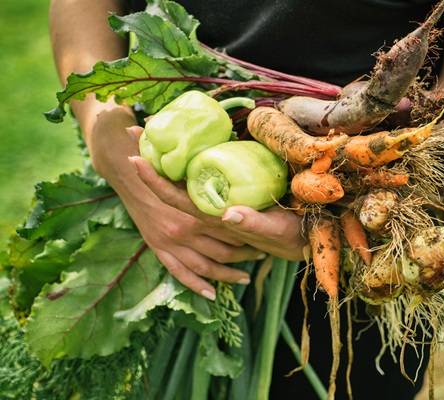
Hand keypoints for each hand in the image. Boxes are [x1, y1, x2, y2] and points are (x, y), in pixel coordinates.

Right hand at [84, 109, 259, 300]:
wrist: (128, 164)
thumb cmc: (170, 160)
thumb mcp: (196, 165)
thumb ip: (217, 177)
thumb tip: (248, 176)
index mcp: (197, 208)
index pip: (231, 228)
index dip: (250, 235)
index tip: (267, 240)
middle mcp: (184, 228)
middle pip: (225, 249)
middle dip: (246, 253)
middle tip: (264, 253)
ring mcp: (171, 242)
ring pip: (207, 265)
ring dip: (228, 273)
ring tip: (246, 276)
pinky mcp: (159, 249)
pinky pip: (181, 273)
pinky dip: (197, 285)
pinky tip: (212, 293)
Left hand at [126, 127, 305, 260]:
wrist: (301, 240)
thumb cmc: (288, 236)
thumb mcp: (273, 231)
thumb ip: (252, 223)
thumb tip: (228, 212)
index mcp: (214, 218)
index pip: (177, 198)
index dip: (154, 180)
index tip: (134, 158)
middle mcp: (210, 209)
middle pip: (172, 184)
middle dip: (152, 158)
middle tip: (133, 131)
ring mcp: (218, 202)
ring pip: (183, 180)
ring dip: (165, 158)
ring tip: (150, 133)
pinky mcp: (230, 196)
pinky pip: (202, 178)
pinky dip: (188, 162)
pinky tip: (183, 147)